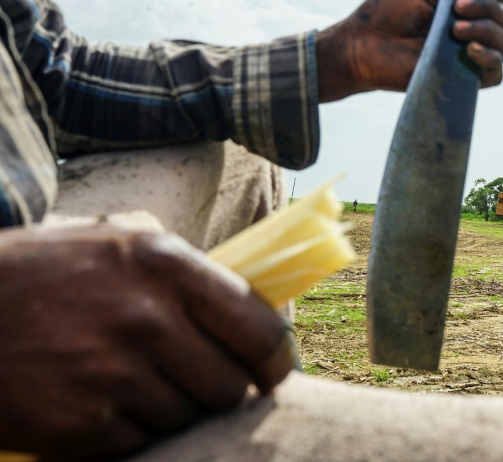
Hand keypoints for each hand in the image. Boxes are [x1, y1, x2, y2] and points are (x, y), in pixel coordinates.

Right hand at [0, 225, 292, 458]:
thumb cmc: (43, 273)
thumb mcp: (120, 244)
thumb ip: (189, 274)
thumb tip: (257, 310)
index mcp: (164, 264)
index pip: (259, 330)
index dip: (276, 361)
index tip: (272, 373)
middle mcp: (145, 318)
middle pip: (230, 387)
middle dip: (222, 389)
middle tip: (199, 379)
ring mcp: (112, 375)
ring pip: (189, 419)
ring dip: (174, 408)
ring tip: (134, 380)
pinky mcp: (81, 426)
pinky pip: (143, 443)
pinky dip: (132, 430)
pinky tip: (101, 400)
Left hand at [317, 0, 502, 101]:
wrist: (361, 45)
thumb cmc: (384, 16)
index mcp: (461, 7)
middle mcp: (469, 31)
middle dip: (488, 8)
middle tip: (455, 9)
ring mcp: (466, 56)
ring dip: (488, 30)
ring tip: (456, 29)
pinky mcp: (460, 79)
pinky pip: (495, 75)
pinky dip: (490, 59)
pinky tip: (469, 49)